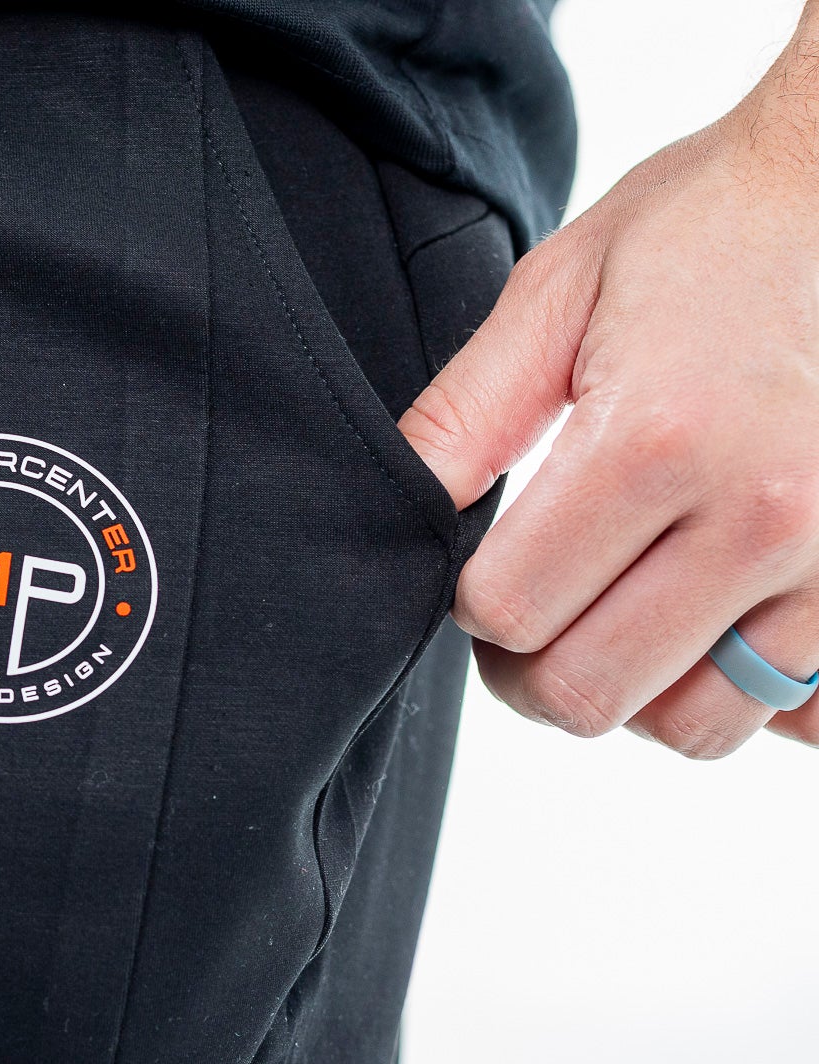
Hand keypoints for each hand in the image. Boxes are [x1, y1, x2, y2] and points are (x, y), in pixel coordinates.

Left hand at [398, 29, 818, 757]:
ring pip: (694, 725)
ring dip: (632, 690)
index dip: (472, 604)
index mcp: (654, 439)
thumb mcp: (559, 291)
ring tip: (618, 614)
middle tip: (528, 614)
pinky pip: (803, 714)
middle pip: (590, 691)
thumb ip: (464, 415)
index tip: (483, 567)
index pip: (510, 611)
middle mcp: (760, 512)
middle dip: (528, 670)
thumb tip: (394, 512)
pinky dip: (747, 694)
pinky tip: (714, 626)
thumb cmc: (707, 229)